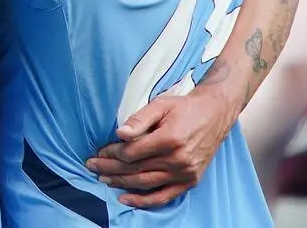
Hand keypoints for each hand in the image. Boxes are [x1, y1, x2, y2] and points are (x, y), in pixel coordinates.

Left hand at [86, 90, 237, 207]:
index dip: (112, 153)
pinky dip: (144, 200)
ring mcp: (185, 173)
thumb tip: (120, 133)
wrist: (214, 115)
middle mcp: (178, 160)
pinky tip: (126, 198)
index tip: (99, 152)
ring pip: (146, 182)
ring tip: (103, 179)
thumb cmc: (184, 108)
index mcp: (170, 139)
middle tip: (91, 166)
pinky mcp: (190, 181)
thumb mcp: (160, 106)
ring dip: (121, 183)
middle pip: (136, 168)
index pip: (132, 152)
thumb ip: (139, 119)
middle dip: (110, 169)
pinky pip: (164, 196)